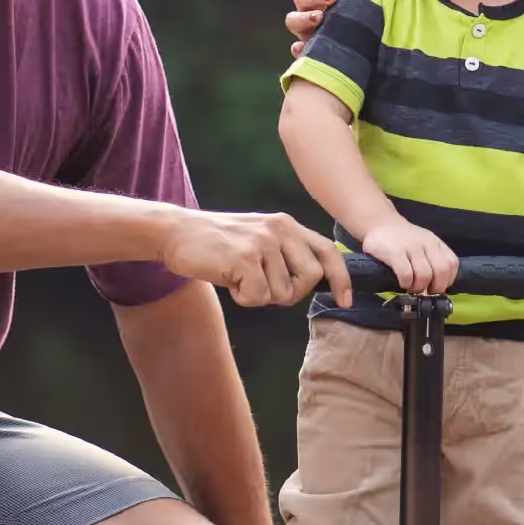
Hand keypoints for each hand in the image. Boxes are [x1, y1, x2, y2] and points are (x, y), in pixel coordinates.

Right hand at [165, 210, 352, 308]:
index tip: (346, 300)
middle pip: (310, 277)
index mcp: (286, 224)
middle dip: (290, 293)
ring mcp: (263, 242)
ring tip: (238, 276)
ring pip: (282, 293)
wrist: (177, 233)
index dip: (341, 278)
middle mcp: (280, 229)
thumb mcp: (259, 238)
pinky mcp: (245, 258)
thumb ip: (285, 253)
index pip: (327, 251)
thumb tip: (314, 281)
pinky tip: (228, 280)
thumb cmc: (217, 243)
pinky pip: (258, 298)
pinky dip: (243, 298)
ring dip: (259, 295)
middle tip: (262, 287)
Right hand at [285, 0, 364, 57]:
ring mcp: (304, 28)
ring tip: (319, 18)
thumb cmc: (358, 12)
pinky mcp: (306, 49)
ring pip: (292, 20)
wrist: (363, 43)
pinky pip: (296, 49)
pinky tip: (303, 47)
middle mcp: (308, 7)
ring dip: (304, 17)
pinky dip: (298, 48)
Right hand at [360, 216, 459, 293]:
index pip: (452, 263)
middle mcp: (427, 243)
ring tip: (411, 288)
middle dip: (435, 287)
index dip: (447, 280)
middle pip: (441, 270)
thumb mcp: (423, 245)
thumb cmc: (403, 239)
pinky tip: (402, 283)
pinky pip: (406, 274)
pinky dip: (406, 283)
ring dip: (419, 287)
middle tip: (425, 292)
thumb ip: (432, 262)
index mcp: (436, 243)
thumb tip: (439, 290)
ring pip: (424, 274)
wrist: (380, 222)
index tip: (437, 288)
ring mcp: (411, 246)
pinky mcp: (395, 252)